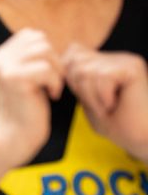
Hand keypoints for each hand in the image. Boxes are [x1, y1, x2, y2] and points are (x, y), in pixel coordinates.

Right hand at [0, 29, 63, 167]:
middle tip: (53, 82)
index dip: (47, 52)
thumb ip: (32, 57)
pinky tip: (51, 97)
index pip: (31, 35)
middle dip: (54, 60)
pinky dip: (55, 83)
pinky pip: (46, 69)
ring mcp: (4, 67)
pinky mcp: (14, 79)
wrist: (14, 137)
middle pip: (39, 39)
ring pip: (44, 50)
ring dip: (56, 71)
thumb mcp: (27, 77)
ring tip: (52, 88)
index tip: (47, 74)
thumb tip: (55, 40)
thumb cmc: (27, 108)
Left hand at [64, 44, 147, 160]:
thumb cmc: (115, 124)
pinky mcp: (133, 67)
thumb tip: (57, 61)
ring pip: (85, 71)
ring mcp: (125, 60)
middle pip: (74, 62)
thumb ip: (74, 77)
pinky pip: (101, 77)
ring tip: (109, 106)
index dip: (72, 80)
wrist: (141, 140)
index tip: (89, 99)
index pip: (71, 54)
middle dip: (80, 89)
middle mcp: (116, 57)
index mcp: (106, 62)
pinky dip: (103, 97)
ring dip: (92, 97)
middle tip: (101, 105)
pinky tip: (117, 105)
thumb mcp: (86, 97)